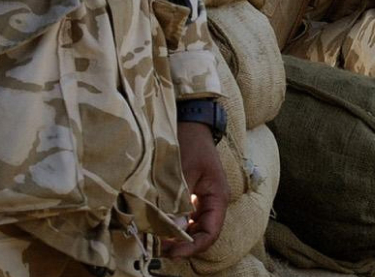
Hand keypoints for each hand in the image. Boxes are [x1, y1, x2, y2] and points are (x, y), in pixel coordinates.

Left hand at [162, 121, 227, 257]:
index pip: (211, 232)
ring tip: (157, 240)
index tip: (172, 252)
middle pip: (201, 234)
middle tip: (158, 248)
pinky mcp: (190, 196)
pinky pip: (185, 218)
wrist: (190, 123)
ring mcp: (201, 200)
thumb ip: (178, 201)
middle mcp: (212, 202)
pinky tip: (159, 226)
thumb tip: (172, 228)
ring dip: (177, 236)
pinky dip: (173, 225)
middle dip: (182, 244)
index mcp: (218, 197)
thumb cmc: (190, 143)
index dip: (193, 246)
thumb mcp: (183, 171)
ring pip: (192, 228)